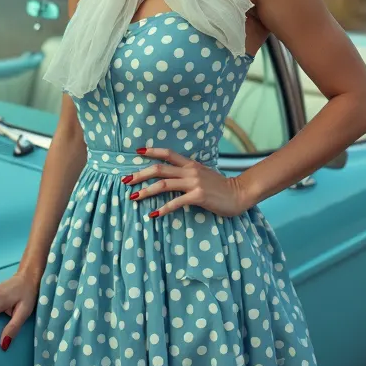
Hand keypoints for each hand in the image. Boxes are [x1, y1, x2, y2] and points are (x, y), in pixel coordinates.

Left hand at [123, 147, 248, 218]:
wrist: (239, 194)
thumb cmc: (220, 186)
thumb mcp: (203, 174)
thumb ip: (188, 173)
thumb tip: (171, 177)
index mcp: (190, 164)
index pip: (167, 153)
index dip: (151, 151)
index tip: (136, 152)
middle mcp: (190, 171)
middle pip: (159, 169)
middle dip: (140, 174)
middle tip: (125, 180)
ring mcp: (194, 183)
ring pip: (163, 184)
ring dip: (146, 191)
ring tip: (133, 197)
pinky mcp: (197, 196)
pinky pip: (176, 202)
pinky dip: (163, 209)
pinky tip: (153, 214)